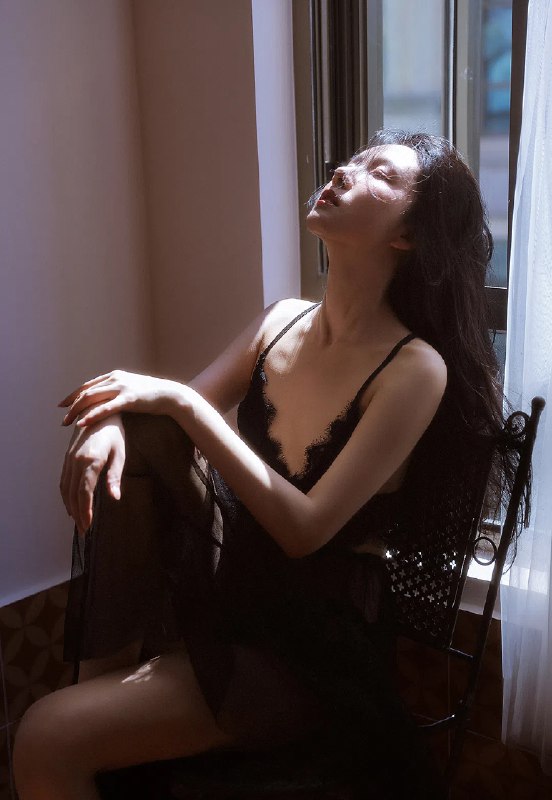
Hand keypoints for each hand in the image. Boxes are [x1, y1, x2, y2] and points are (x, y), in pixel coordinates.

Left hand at [59, 370, 177, 427]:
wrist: (171, 395)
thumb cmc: (152, 395)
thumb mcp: (132, 389)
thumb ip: (119, 392)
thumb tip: (109, 400)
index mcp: (114, 376)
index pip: (88, 385)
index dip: (73, 395)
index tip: (63, 405)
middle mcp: (115, 378)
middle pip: (86, 392)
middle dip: (71, 406)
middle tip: (63, 419)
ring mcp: (121, 388)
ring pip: (91, 398)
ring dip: (76, 411)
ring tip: (67, 423)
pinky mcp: (129, 399)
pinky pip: (105, 408)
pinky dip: (91, 416)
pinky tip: (82, 424)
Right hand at [60, 413, 125, 534]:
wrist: (99, 411)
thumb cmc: (114, 433)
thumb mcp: (119, 454)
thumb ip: (115, 476)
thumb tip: (114, 497)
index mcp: (90, 462)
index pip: (84, 493)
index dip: (85, 511)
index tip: (89, 525)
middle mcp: (76, 461)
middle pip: (73, 494)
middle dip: (78, 514)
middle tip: (84, 530)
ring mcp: (69, 459)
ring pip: (65, 488)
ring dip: (70, 506)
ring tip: (78, 520)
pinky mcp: (68, 457)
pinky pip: (63, 479)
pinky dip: (66, 494)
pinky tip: (71, 503)